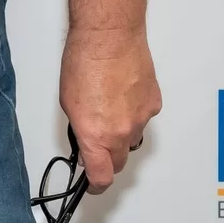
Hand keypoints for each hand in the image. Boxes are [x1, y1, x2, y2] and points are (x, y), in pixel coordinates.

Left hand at [60, 0, 158, 192]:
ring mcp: (141, 119)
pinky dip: (134, 112)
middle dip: (108, 159)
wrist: (108, 36)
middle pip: (119, 161)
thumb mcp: (69, 101)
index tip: (92, 185)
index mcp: (96, 134)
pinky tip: (124, 94)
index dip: (96, 185)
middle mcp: (122, 132)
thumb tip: (87, 140)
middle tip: (98, 148)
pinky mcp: (154, 104)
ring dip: (121, 133)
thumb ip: (81, 128)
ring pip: (133, 138)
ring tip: (108, 108)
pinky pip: (144, 118)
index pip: (101, 175)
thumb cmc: (82, 61)